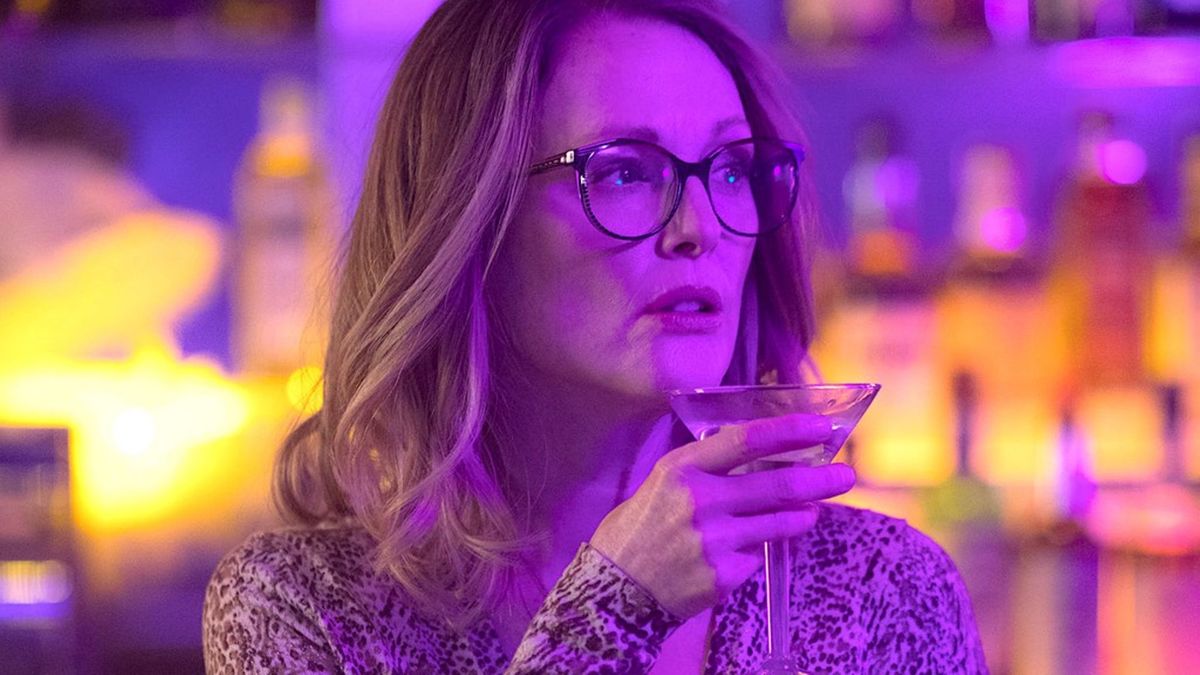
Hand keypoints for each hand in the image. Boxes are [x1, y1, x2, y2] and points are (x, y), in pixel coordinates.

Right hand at [589, 413, 854, 618]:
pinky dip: (756, 549)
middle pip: (776, 484)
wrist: (615, 589)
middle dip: (818, 479)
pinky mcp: (724, 575)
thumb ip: (707, 469)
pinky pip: (755, 555)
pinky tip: (741, 549)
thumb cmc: (639, 528)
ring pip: (778, 522)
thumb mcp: (664, 483)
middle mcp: (700, 501)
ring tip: (812, 510)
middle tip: (844, 476)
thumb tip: (763, 456)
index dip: (788, 431)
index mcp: (681, 469)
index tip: (820, 427)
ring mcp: (714, 540)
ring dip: (802, 514)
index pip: (745, 441)